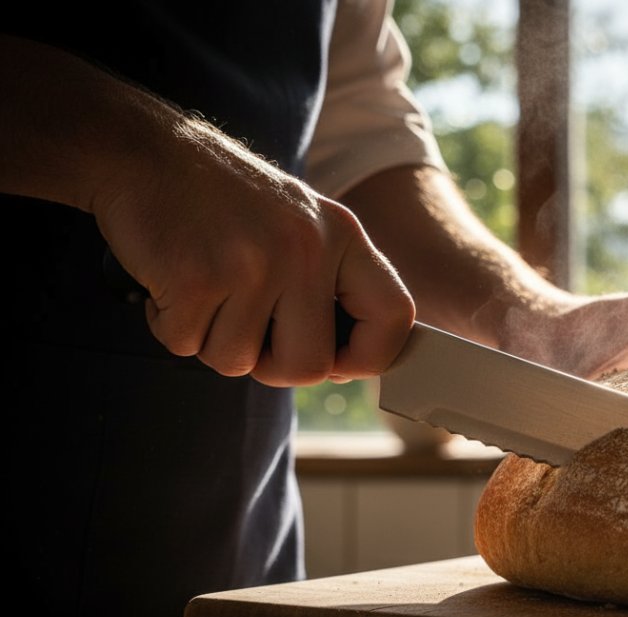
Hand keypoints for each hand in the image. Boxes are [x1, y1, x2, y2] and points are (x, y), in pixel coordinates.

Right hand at [95, 118, 414, 385]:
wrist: (146, 151)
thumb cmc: (224, 200)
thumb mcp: (301, 223)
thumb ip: (330, 283)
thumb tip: (344, 366)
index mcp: (342, 236)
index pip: (395, 316)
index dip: (370, 356)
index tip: (337, 364)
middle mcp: (307, 249)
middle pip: (309, 366)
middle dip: (272, 366)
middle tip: (246, 332)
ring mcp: (252, 264)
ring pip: (238, 362)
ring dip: (211, 339)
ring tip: (204, 287)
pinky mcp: (195, 279)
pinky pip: (187, 346)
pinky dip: (170, 325)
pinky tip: (172, 281)